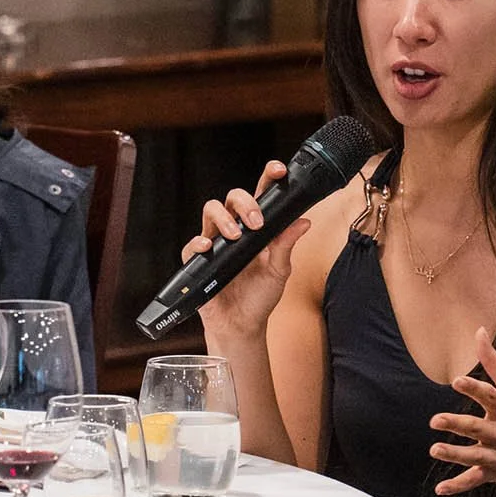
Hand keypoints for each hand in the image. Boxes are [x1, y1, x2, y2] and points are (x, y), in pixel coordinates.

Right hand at [182, 161, 307, 340]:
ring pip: (211, 211)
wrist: (241, 325)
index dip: (268, 179)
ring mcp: (216, 243)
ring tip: (236, 236)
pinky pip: (192, 244)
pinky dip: (199, 242)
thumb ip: (286, 246)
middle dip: (245, 203)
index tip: (278, 171)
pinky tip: (208, 247)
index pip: (261, 197)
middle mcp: (235, 231)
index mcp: (257, 229)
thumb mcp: (279, 272)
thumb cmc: (260, 297)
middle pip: (232, 198)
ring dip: (224, 219)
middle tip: (256, 223)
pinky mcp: (199, 261)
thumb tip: (303, 222)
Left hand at [429, 328, 495, 496]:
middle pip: (477, 428)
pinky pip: (474, 481)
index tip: (457, 381)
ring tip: (435, 450)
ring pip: (473, 456)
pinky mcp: (495, 473)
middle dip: (456, 425)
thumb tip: (478, 331)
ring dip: (454, 454)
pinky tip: (440, 489)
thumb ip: (495, 363)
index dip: (473, 389)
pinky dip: (457, 486)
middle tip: (435, 420)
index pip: (490, 396)